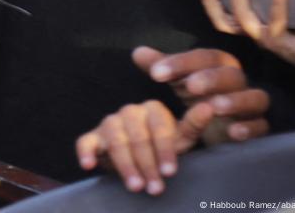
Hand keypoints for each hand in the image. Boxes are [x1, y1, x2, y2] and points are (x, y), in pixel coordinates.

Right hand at [77, 100, 213, 195]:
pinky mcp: (93, 136)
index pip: (158, 128)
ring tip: (135, 186)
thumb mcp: (182, 139)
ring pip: (115, 141)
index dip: (164, 151)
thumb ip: (193, 125)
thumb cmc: (165, 148)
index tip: (170, 172)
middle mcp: (129, 111)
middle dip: (147, 165)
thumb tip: (209, 107)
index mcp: (152, 109)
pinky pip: (85, 142)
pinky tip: (89, 165)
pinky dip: (86, 153)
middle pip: (137, 137)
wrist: (142, 158)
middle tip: (155, 188)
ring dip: (125, 165)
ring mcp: (109, 123)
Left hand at [133, 46, 269, 143]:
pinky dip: (250, 128)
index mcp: (217, 64)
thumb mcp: (176, 81)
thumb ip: (158, 67)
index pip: (202, 57)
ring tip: (215, 107)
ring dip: (235, 101)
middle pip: (231, 74)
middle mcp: (237, 81)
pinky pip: (262, 126)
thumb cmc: (196, 95)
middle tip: (190, 86)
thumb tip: (138, 52)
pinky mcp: (259, 126)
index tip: (155, 74)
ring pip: (254, 97)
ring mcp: (250, 104)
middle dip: (211, 78)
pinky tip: (233, 133)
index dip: (179, 63)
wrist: (218, 123)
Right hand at [202, 0, 294, 108]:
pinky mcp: (284, 43)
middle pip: (221, 22)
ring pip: (242, 19)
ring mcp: (267, 39)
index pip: (221, 17)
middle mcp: (255, 34)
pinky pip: (276, 21)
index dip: (209, 1)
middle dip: (212, 1)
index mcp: (253, 28)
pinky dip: (277, 3)